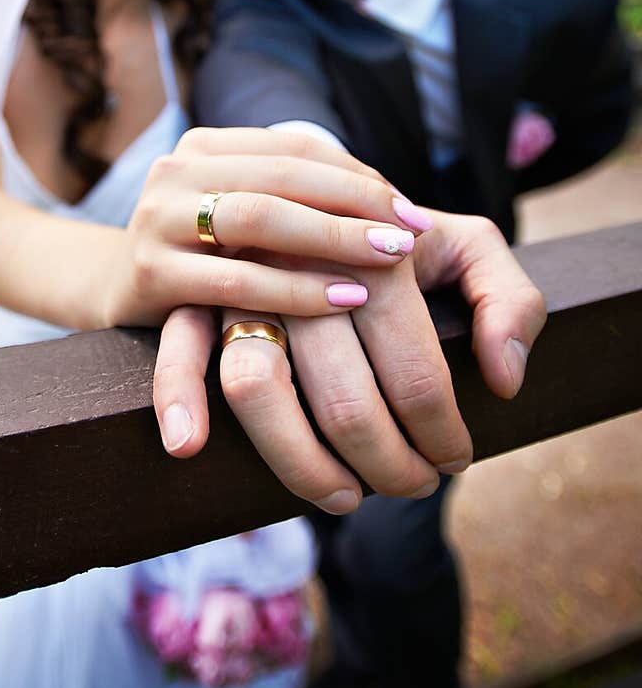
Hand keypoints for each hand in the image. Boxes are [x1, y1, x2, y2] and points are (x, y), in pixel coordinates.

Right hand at [103, 125, 431, 329]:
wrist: (108, 293)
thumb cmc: (201, 258)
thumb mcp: (241, 216)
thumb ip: (296, 200)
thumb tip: (394, 206)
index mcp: (205, 147)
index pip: (296, 148)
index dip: (359, 176)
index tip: (411, 211)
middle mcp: (176, 171)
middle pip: (281, 177)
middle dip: (355, 204)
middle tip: (410, 234)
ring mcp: (156, 219)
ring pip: (258, 219)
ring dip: (332, 239)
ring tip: (388, 260)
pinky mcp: (149, 273)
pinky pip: (235, 281)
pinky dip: (296, 291)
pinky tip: (344, 300)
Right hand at [152, 209, 545, 512]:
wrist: (307, 190)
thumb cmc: (393, 233)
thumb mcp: (467, 245)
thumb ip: (510, 298)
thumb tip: (503, 380)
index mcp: (376, 245)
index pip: (416, 370)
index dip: (442, 432)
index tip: (457, 457)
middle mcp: (303, 258)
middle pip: (344, 397)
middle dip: (388, 463)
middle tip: (417, 485)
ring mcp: (242, 275)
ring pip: (259, 387)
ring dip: (301, 462)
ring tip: (347, 497)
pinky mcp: (193, 291)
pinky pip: (178, 347)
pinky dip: (178, 395)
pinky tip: (188, 447)